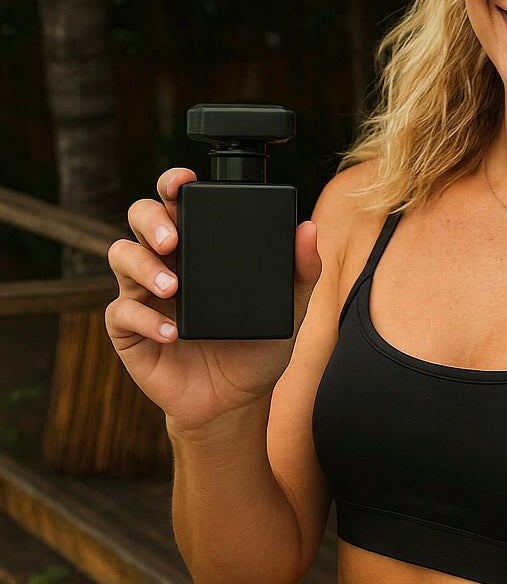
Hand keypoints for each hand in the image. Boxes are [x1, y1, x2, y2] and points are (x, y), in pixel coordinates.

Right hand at [105, 168, 321, 430]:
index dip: (173, 184)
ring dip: (144, 266)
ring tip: (173, 286)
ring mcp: (145, 294)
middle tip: (174, 239)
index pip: (179, 204)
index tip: (184, 181)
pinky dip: (145, 319)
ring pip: (121, 256)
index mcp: (201, 249)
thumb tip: (308, 229)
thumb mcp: (288, 310)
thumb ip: (301, 272)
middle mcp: (167, 262)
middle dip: (151, 220)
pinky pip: (122, 313)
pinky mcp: (130, 331)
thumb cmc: (257, 350)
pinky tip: (171, 332)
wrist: (237, 402)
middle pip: (140, 219)